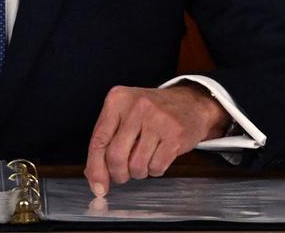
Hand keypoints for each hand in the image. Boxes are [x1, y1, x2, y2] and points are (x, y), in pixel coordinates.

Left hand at [84, 84, 229, 196]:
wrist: (190, 104)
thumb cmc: (151, 113)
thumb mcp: (123, 115)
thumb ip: (106, 140)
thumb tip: (94, 176)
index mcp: (117, 99)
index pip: (98, 140)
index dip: (95, 168)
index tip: (98, 186)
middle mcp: (136, 106)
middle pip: (116, 156)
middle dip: (118, 174)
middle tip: (122, 175)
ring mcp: (157, 119)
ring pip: (136, 165)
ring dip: (138, 172)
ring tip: (144, 160)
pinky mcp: (175, 134)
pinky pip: (156, 167)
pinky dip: (154, 170)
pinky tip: (158, 156)